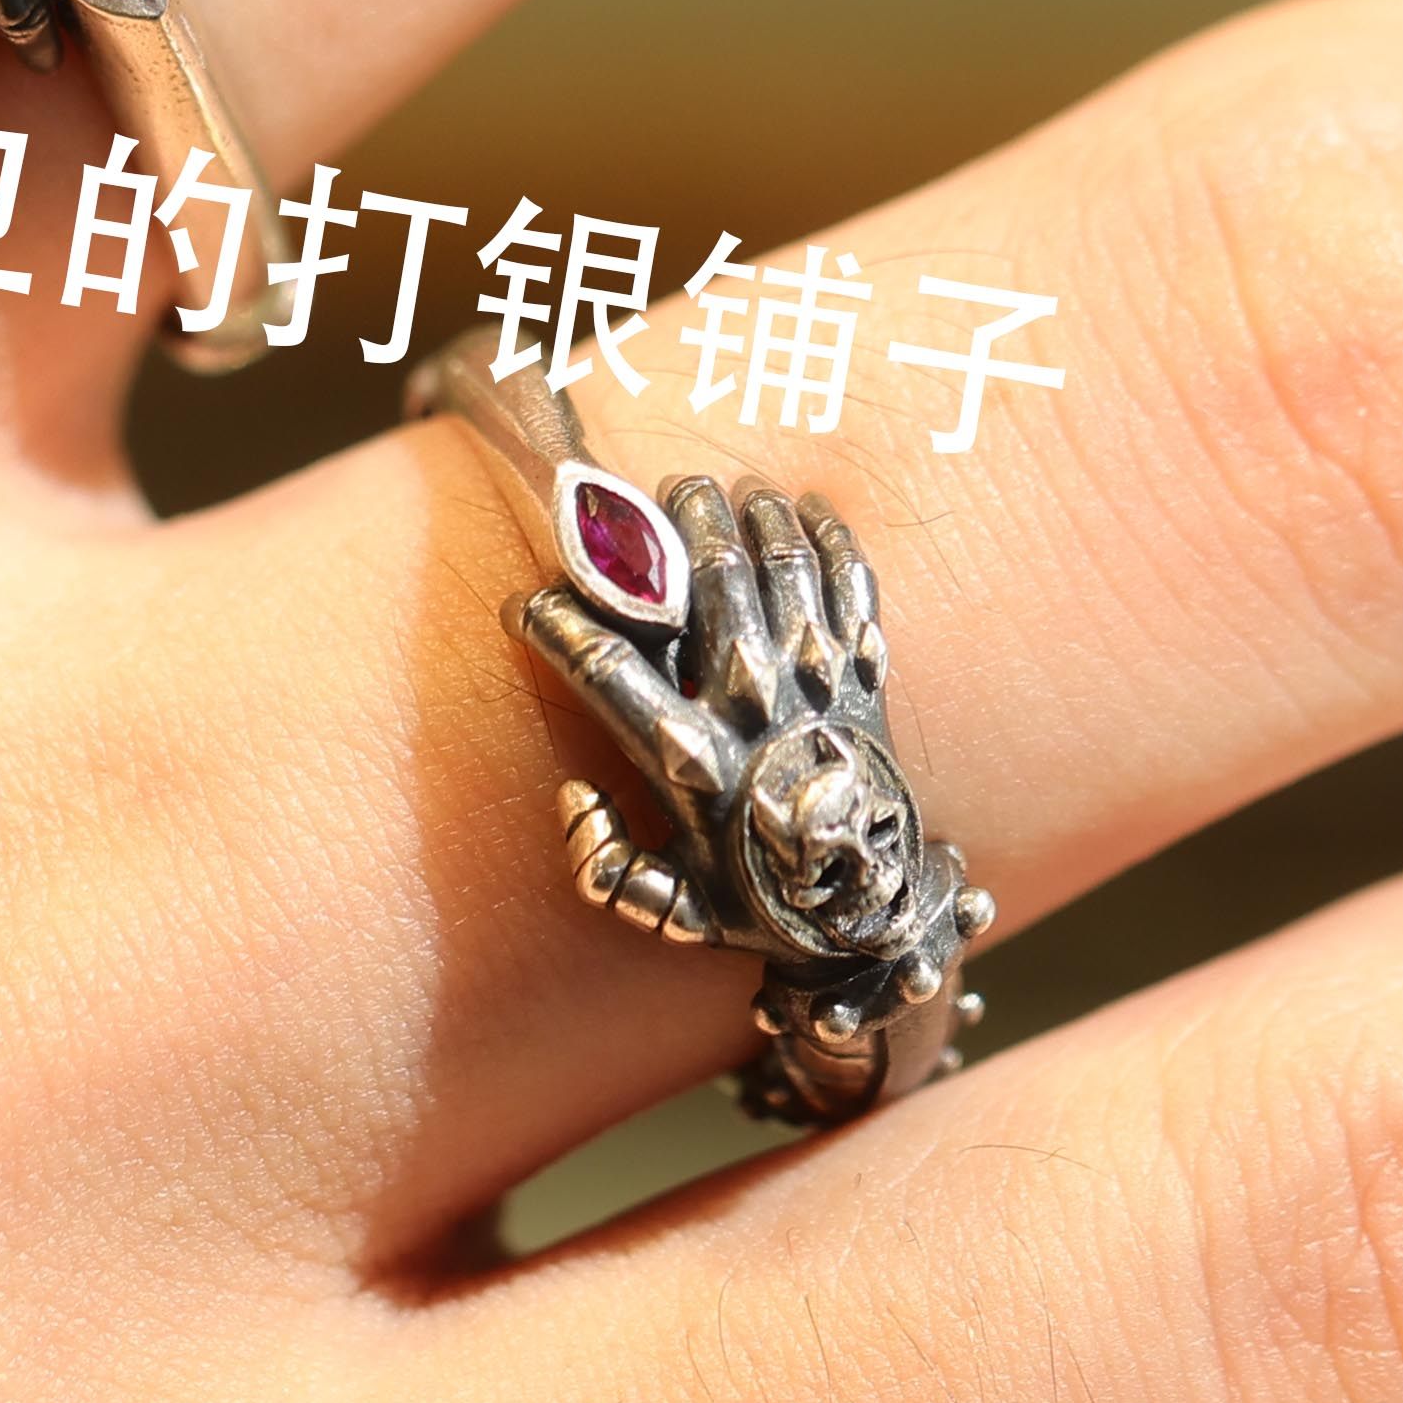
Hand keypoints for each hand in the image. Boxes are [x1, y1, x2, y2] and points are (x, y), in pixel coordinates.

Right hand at [523, 471, 989, 1124]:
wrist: (877, 908)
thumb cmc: (762, 898)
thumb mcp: (671, 908)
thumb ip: (605, 865)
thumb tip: (573, 798)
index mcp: (691, 759)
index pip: (602, 667)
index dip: (550, 621)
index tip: (525, 603)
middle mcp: (754, 705)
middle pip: (708, 574)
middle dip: (669, 520)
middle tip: (649, 501)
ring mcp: (816, 679)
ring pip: (778, 557)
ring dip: (745, 510)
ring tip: (721, 494)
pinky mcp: (867, 670)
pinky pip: (850, 576)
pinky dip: (826, 532)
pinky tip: (803, 510)